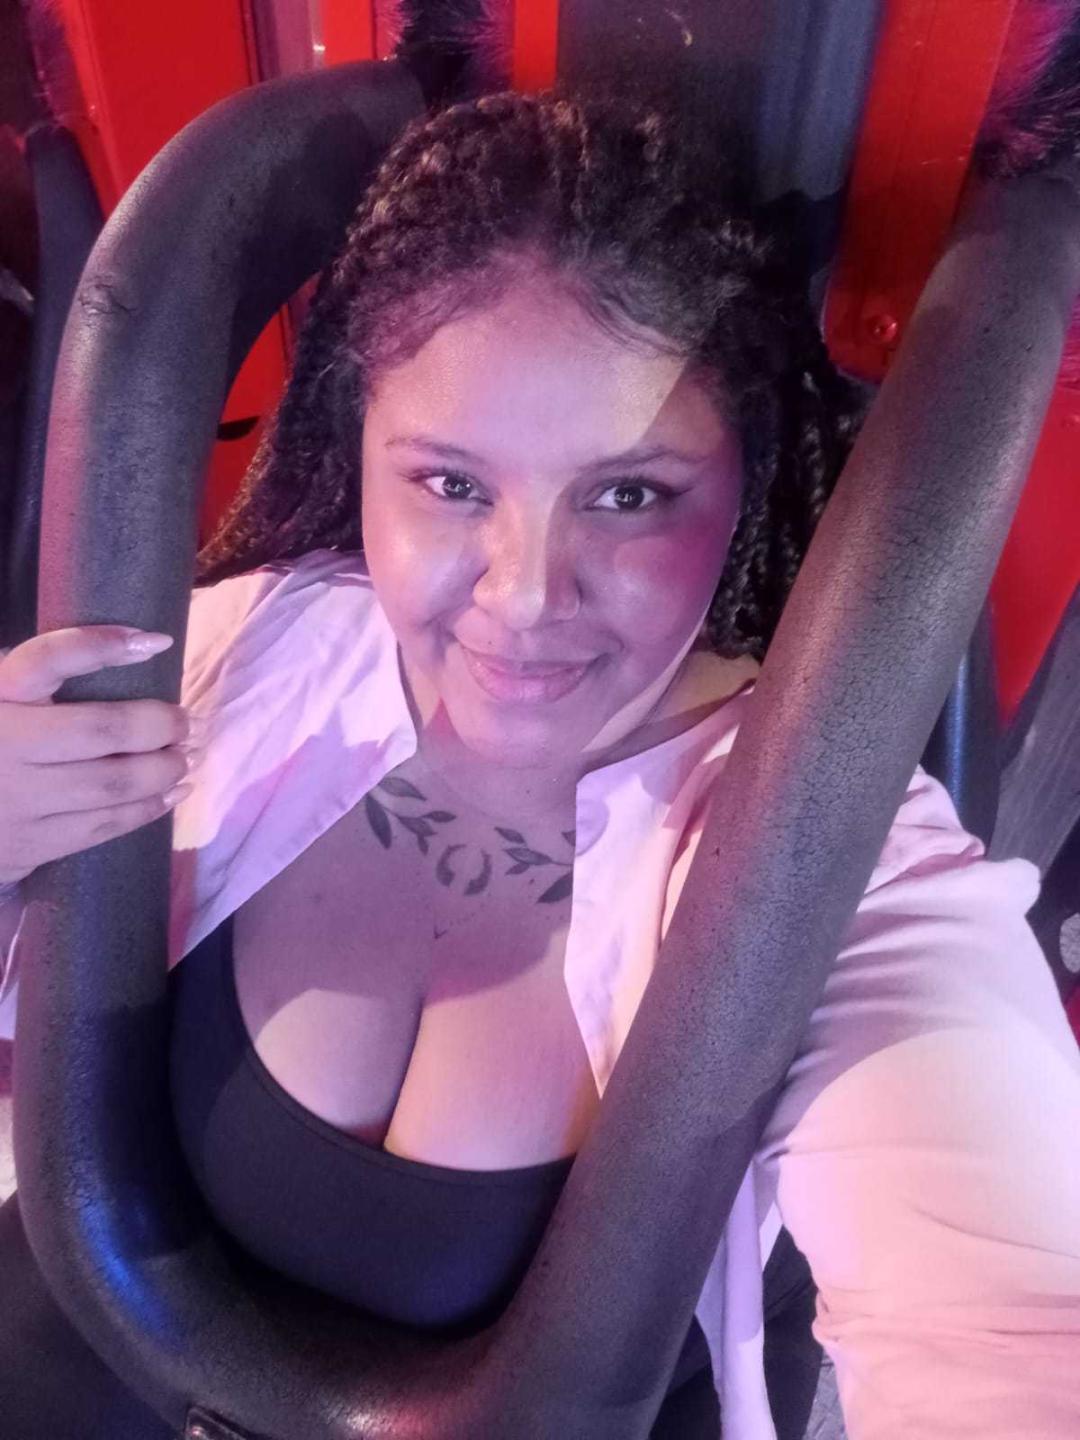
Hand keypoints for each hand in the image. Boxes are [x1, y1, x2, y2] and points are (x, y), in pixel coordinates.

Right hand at [0, 627, 202, 886]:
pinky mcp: (29, 844)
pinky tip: (172, 793)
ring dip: (162, 770)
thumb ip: (44, 674)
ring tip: (184, 758)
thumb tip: (139, 648)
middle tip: (185, 723)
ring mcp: (16, 800)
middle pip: (101, 730)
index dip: (101, 645)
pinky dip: (148, 808)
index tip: (157, 642)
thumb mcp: (4, 696)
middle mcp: (3, 746)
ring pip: (112, 784)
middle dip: (158, 725)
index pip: (47, 659)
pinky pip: (103, 826)